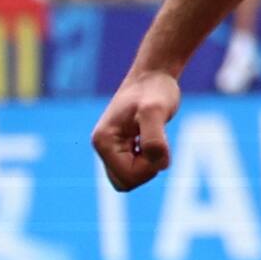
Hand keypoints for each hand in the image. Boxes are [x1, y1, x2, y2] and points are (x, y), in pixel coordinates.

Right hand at [91, 72, 180, 192]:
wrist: (154, 76)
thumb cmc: (155, 91)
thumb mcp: (157, 112)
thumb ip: (154, 140)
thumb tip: (157, 164)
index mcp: (102, 141)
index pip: (127, 178)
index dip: (149, 168)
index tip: (158, 144)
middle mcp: (101, 146)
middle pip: (124, 183)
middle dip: (146, 170)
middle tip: (156, 143)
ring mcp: (110, 147)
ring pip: (128, 179)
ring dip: (146, 166)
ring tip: (151, 139)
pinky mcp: (120, 147)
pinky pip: (132, 170)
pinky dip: (147, 162)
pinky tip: (150, 140)